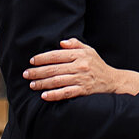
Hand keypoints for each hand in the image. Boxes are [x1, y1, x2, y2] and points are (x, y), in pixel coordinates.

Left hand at [24, 38, 138, 100]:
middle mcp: (80, 66)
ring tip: (32, 85)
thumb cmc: (98, 65)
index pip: (57, 55)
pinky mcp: (83, 91)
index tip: (32, 61)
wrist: (113, 81)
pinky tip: (45, 96)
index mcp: (80, 55)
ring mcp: (81, 79)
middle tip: (26, 74)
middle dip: (38, 71)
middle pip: (54, 69)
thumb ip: (75, 44)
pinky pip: (66, 93)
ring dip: (43, 83)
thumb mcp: (89, 50)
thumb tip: (61, 42)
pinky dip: (54, 94)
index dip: (42, 58)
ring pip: (58, 81)